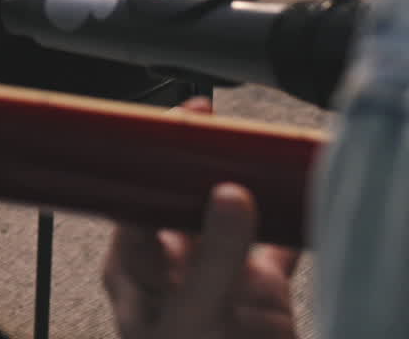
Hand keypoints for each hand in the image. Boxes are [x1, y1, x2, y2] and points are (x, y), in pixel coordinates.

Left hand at [102, 99, 299, 338]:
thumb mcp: (194, 319)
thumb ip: (212, 260)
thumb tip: (229, 194)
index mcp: (136, 273)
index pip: (135, 204)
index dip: (149, 161)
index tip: (172, 127)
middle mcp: (174, 268)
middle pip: (180, 200)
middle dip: (192, 159)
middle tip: (203, 118)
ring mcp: (219, 277)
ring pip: (231, 214)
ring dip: (245, 181)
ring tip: (246, 139)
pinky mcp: (262, 293)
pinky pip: (280, 245)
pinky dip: (295, 220)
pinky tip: (302, 190)